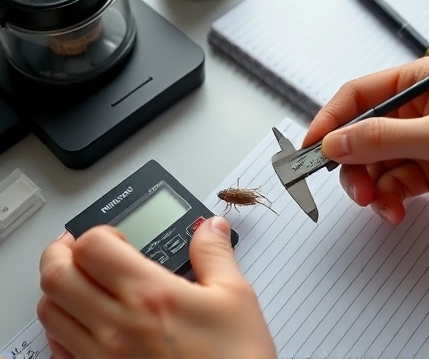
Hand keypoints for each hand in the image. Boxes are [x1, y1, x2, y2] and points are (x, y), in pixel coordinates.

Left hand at [37, 218, 275, 358]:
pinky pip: (57, 350)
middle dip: (60, 253)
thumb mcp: (235, 297)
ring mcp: (103, 357)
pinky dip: (60, 327)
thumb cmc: (235, 358)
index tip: (114, 238)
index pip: (93, 247)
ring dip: (58, 288)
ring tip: (79, 281)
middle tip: (76, 248)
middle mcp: (118, 326)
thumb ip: (215, 254)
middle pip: (56, 276)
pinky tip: (82, 321)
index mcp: (151, 295)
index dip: (97, 232)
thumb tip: (210, 228)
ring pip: (49, 312)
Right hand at [302, 57, 428, 225]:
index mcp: (417, 85)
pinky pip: (390, 184)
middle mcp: (413, 113)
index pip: (357, 97)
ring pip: (371, 165)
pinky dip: (388, 200)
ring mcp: (417, 144)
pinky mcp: (425, 171)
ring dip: (370, 188)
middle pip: (359, 136)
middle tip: (354, 189)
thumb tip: (335, 141)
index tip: (310, 148)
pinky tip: (396, 210)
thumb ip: (383, 138)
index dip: (329, 121)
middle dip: (352, 165)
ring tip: (379, 204)